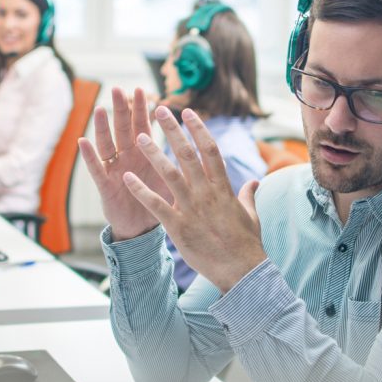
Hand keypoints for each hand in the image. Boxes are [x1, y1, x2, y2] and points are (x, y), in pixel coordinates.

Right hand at [78, 87, 172, 240]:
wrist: (143, 228)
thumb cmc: (159, 200)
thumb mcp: (173, 178)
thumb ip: (184, 162)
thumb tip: (214, 151)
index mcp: (145, 153)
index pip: (143, 126)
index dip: (141, 109)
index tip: (142, 90)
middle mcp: (128, 157)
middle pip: (123, 129)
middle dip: (121, 110)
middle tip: (118, 89)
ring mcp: (115, 169)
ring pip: (107, 144)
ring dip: (102, 127)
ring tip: (99, 109)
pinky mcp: (105, 186)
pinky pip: (96, 169)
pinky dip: (89, 156)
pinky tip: (82, 141)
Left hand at [123, 106, 265, 293]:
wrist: (241, 271)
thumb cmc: (247, 243)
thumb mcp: (250, 214)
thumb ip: (248, 194)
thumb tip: (255, 181)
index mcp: (224, 188)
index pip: (209, 150)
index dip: (198, 128)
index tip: (187, 112)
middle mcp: (206, 193)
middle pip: (187, 154)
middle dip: (172, 130)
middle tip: (159, 110)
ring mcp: (191, 209)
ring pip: (169, 174)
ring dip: (153, 153)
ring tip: (138, 136)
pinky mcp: (178, 227)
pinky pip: (155, 205)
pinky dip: (140, 190)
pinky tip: (127, 178)